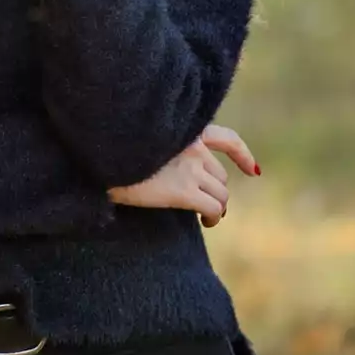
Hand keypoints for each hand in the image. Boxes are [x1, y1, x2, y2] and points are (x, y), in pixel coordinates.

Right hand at [106, 123, 260, 227]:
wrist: (100, 160)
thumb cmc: (111, 152)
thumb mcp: (143, 140)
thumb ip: (166, 147)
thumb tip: (176, 171)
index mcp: (184, 130)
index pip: (225, 138)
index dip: (242, 155)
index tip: (253, 171)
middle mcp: (192, 147)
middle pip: (219, 174)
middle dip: (216, 190)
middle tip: (205, 206)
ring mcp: (191, 168)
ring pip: (221, 193)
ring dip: (216, 206)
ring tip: (206, 217)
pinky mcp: (185, 191)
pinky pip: (213, 208)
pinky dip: (214, 217)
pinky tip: (207, 223)